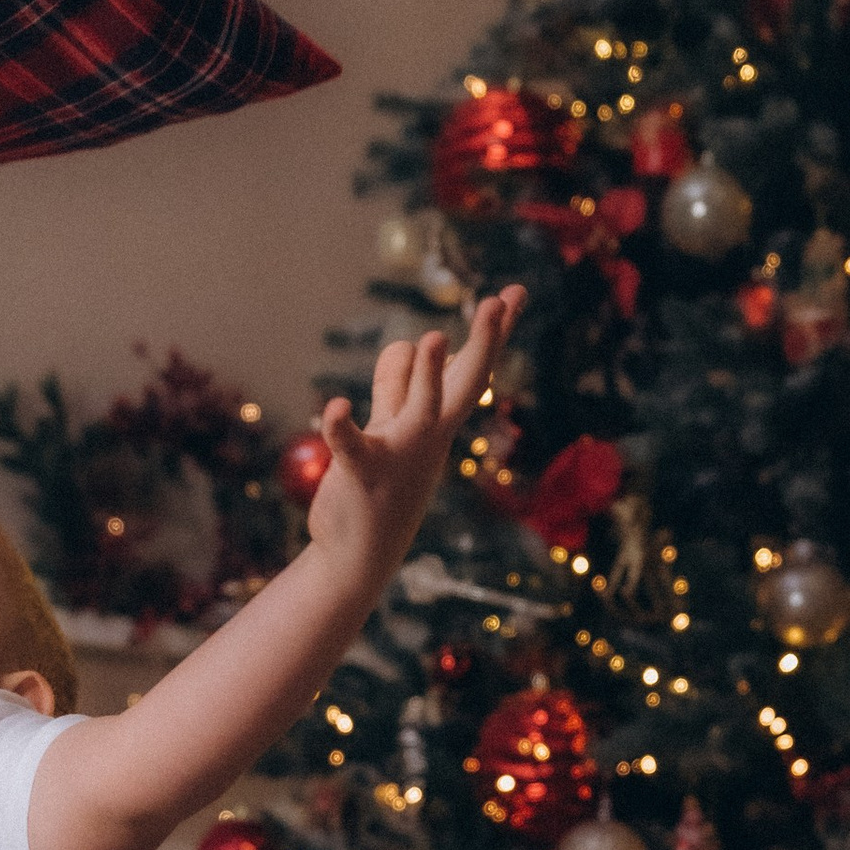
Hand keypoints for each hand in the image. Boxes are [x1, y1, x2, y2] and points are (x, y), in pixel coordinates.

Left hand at [304, 288, 525, 587]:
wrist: (358, 556)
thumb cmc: (378, 490)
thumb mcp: (391, 428)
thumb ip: (397, 387)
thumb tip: (406, 346)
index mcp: (436, 422)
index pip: (471, 368)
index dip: (491, 332)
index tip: (513, 293)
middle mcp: (428, 435)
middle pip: (466, 381)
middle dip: (484, 342)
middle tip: (496, 301)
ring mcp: (401, 454)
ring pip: (423, 406)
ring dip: (428, 376)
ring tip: (431, 340)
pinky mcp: (364, 472)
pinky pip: (353, 444)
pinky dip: (342, 426)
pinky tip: (336, 410)